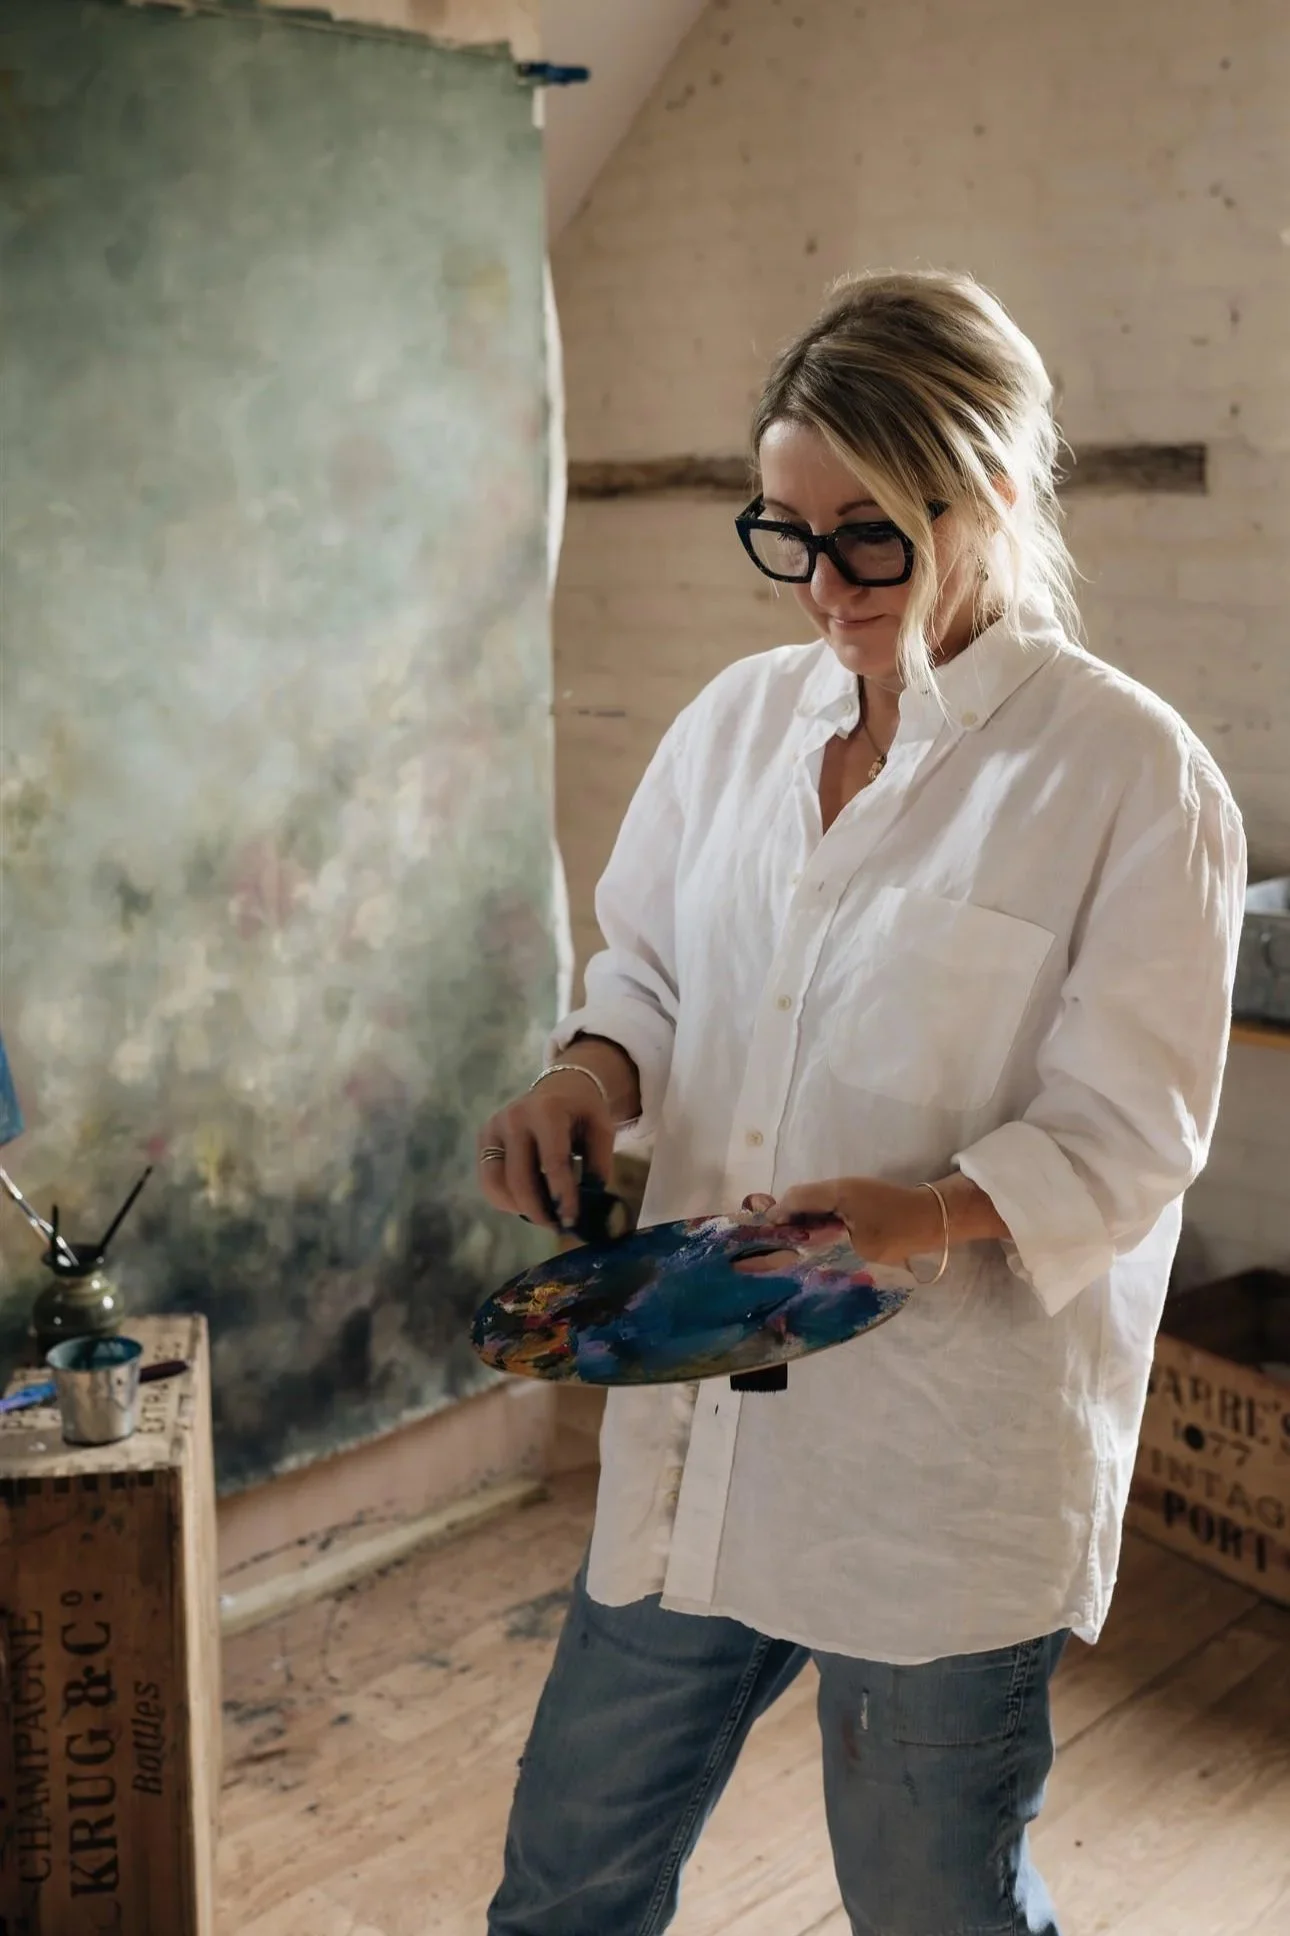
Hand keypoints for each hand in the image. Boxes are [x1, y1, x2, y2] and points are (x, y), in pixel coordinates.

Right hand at [477, 1070, 618, 1232]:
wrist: (559, 1087)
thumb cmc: (582, 1111)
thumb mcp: (601, 1129)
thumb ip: (599, 1164)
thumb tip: (591, 1204)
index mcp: (547, 1111)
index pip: (553, 1162)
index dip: (562, 1196)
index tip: (572, 1220)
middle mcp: (514, 1118)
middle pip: (519, 1178)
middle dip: (538, 1210)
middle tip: (556, 1225)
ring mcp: (494, 1128)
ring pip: (495, 1183)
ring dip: (518, 1208)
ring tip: (542, 1215)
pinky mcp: (484, 1139)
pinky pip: (488, 1180)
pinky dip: (505, 1199)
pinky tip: (526, 1202)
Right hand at [759, 1176, 945, 1267]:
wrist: (933, 1219)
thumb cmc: (897, 1233)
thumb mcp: (860, 1245)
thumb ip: (828, 1242)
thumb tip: (806, 1246)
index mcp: (836, 1193)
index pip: (795, 1198)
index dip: (777, 1216)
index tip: (765, 1236)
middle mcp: (840, 1187)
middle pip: (802, 1197)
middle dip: (787, 1217)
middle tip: (776, 1244)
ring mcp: (850, 1191)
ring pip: (815, 1201)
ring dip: (803, 1219)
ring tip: (793, 1245)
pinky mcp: (858, 1199)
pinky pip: (828, 1206)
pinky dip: (818, 1219)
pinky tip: (817, 1239)